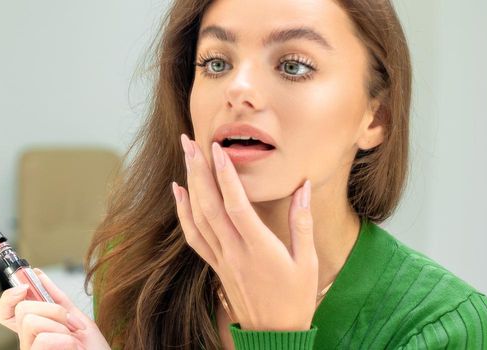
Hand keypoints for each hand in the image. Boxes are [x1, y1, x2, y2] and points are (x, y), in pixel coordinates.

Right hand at [0, 269, 110, 349]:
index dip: (9, 296)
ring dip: (61, 327)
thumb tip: (39, 275)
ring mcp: (31, 349)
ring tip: (73, 341)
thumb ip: (58, 299)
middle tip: (71, 324)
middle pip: (22, 309)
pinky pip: (42, 339)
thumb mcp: (77, 318)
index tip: (26, 286)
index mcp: (35, 330)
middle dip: (52, 310)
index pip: (7, 312)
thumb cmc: (92, 349)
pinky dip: (64, 340)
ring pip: (30, 321)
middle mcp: (28, 341)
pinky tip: (73, 348)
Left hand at [172, 135, 318, 330]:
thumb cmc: (296, 298)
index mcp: (259, 248)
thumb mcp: (308, 262)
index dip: (225, 175)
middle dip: (198, 171)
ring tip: (185, 156)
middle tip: (189, 142)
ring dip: (189, 185)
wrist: (274, 334)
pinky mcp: (215, 265)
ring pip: (198, 217)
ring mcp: (221, 259)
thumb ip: (302, 223)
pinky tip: (179, 192)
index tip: (217, 149)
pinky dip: (183, 212)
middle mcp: (234, 251)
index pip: (236, 205)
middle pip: (209, 205)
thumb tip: (304, 187)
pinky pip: (194, 236)